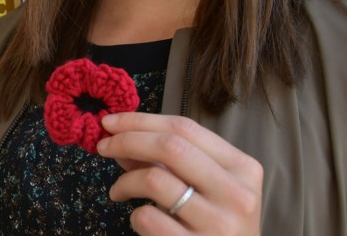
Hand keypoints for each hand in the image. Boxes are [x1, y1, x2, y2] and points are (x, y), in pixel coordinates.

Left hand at [97, 112, 262, 234]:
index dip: (141, 120)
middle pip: (170, 146)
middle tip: (103, 146)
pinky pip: (149, 218)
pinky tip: (139, 220)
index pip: (185, 128)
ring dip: (125, 181)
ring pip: (156, 180)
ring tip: (118, 191)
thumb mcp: (204, 189)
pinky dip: (134, 215)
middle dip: (127, 140)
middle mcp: (236, 193)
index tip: (111, 122)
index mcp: (242, 168)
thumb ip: (167, 161)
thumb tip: (120, 136)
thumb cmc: (218, 227)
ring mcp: (219, 224)